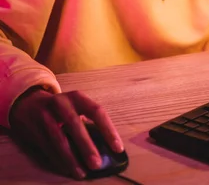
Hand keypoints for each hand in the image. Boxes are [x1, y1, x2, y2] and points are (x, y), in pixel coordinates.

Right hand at [9, 87, 123, 179]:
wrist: (29, 103)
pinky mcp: (34, 129)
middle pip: (75, 125)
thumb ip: (87, 121)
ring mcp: (46, 116)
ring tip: (81, 173)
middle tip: (96, 164)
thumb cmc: (61, 108)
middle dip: (86, 146)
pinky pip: (48, 148)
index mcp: (77, 97)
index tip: (117, 148)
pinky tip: (68, 170)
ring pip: (59, 140)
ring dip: (71, 158)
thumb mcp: (75, 106)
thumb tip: (106, 147)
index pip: (96, 111)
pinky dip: (59, 161)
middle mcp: (61, 103)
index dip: (108, 129)